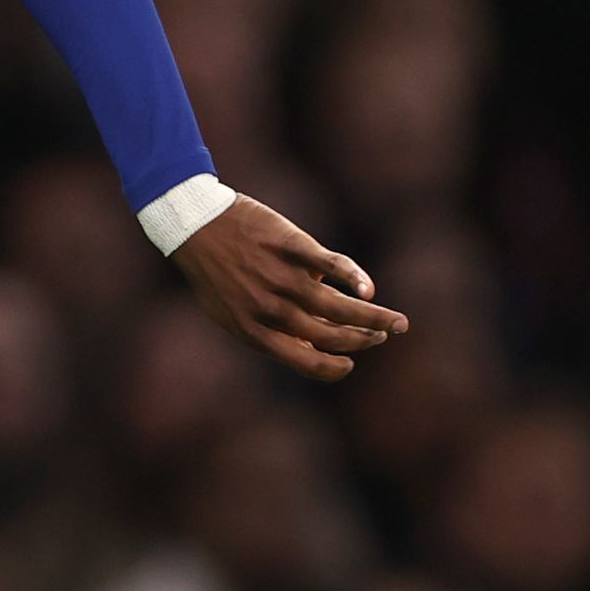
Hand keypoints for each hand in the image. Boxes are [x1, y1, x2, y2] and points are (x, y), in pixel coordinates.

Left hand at [172, 194, 409, 381]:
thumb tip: (310, 349)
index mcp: (254, 332)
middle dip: (365, 340)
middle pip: (333, 335)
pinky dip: (355, 278)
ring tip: (396, 323)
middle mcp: (270, 309)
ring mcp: (282, 277)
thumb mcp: (229, 313)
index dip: (335, 368)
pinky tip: (369, 290)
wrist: (193, 223)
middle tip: (382, 336)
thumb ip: (267, 333)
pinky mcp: (291, 246)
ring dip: (375, 318)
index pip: (307, 363)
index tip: (351, 364)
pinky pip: (332, 265)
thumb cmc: (214, 272)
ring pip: (341, 306)